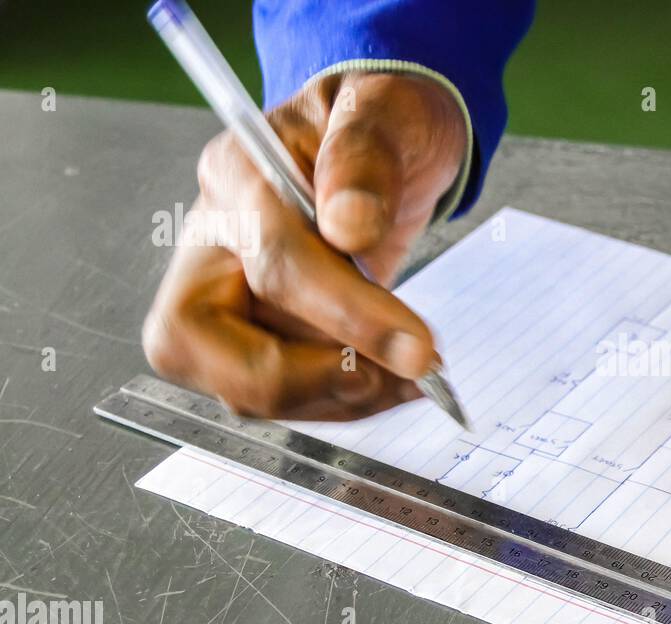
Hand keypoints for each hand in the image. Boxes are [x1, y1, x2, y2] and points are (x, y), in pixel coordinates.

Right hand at [143, 72, 465, 418]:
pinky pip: (283, 395)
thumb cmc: (381, 121)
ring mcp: (227, 296)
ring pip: (239, 385)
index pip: (272, 261)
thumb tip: (351, 227)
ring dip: (333, 398)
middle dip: (300, 378)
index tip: (419, 346)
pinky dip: (344, 402)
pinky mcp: (259, 337)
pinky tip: (399, 378)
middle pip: (191, 342)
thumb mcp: (386, 114)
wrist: (389, 143)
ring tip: (415, 374)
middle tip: (395, 375)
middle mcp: (212, 242)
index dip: (347, 314)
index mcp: (236, 175)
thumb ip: (365, 160)